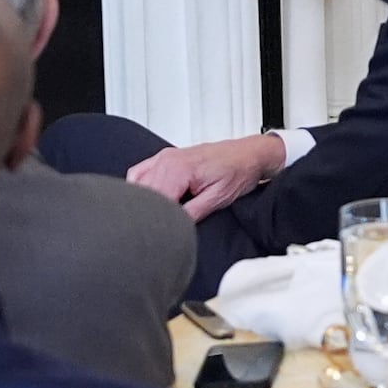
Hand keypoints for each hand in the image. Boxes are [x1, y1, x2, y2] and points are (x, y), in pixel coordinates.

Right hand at [140, 132, 284, 217]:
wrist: (249, 155)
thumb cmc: (239, 171)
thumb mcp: (218, 198)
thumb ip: (192, 214)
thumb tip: (173, 228)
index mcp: (179, 169)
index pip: (154, 201)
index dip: (157, 220)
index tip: (162, 232)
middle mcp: (168, 160)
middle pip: (144, 193)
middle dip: (150, 212)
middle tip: (160, 227)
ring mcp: (165, 157)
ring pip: (138, 184)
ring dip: (144, 201)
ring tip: (158, 215)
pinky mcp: (166, 158)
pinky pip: (140, 173)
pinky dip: (140, 187)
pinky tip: (150, 199)